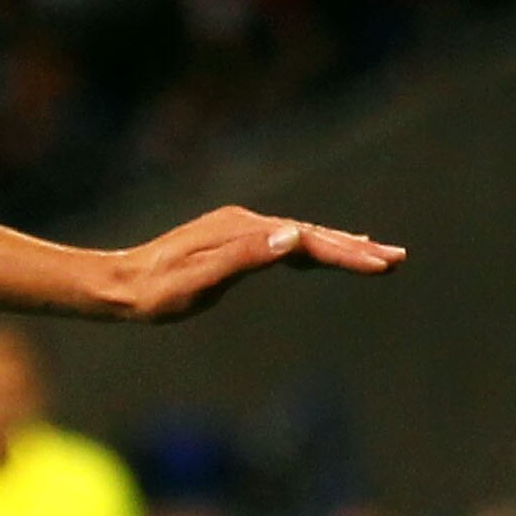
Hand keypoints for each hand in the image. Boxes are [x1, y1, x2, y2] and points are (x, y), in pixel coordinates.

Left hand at [106, 207, 404, 322]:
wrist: (118, 286)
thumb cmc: (155, 293)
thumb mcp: (200, 280)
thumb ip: (246, 258)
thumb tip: (294, 235)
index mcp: (244, 231)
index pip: (308, 242)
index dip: (347, 254)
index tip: (381, 264)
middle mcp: (246, 223)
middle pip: (311, 235)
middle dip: (355, 249)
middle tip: (397, 259)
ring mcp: (240, 231)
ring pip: (300, 238)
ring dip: (339, 247)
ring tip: (377, 256)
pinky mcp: (232, 241)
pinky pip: (282, 244)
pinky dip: (310, 249)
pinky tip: (321, 253)